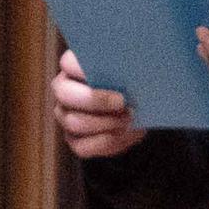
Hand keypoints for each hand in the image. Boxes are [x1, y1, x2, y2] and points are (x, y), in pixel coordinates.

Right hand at [54, 46, 143, 161]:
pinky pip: (83, 146)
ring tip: (130, 118)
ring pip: (75, 122)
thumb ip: (129, 62)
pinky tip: (127, 132)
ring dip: (106, 123)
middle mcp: (64, 92)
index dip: (84, 68)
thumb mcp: (135, 64)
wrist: (143, 102)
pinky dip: (109, 141)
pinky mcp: (74, 139)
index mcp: (75, 67)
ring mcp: (66, 117)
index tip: (111, 71)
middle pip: (66, 95)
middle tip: (123, 102)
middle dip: (96, 100)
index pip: (68, 63)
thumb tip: (134, 65)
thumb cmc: (137, 77)